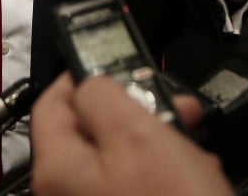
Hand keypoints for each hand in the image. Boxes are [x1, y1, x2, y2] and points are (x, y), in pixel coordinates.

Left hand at [31, 73, 233, 195]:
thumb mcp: (139, 135)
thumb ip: (104, 95)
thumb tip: (91, 80)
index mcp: (56, 168)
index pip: (52, 102)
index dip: (86, 76)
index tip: (120, 64)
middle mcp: (66, 194)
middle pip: (91, 131)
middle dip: (137, 113)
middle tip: (176, 107)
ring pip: (120, 159)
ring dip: (159, 145)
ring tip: (194, 151)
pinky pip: (136, 188)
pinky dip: (164, 178)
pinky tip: (194, 179)